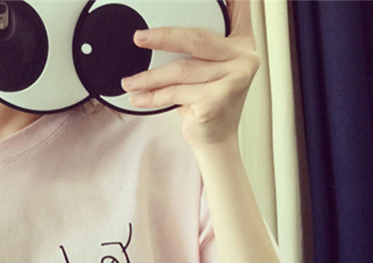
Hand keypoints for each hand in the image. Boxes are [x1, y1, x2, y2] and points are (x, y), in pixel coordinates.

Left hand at [120, 0, 258, 149]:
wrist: (215, 140)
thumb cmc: (207, 102)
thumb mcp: (207, 70)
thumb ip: (199, 46)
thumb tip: (157, 31)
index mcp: (242, 43)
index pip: (239, 8)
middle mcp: (243, 57)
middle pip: (196, 39)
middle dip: (163, 37)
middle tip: (139, 38)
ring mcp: (234, 78)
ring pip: (181, 70)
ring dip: (149, 77)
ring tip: (128, 82)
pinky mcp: (217, 99)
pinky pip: (176, 93)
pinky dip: (153, 97)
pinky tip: (138, 98)